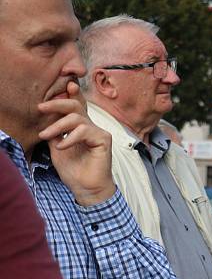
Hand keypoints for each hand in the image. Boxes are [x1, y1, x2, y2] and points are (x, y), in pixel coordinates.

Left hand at [37, 82, 114, 206]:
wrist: (86, 188)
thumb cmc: (74, 170)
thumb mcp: (57, 148)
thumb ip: (55, 133)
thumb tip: (47, 119)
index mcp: (80, 127)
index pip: (75, 106)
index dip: (68, 95)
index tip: (56, 90)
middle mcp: (90, 126)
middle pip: (76, 105)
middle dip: (58, 103)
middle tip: (41, 107)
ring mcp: (98, 132)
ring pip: (77, 118)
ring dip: (58, 125)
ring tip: (45, 135)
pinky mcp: (104, 140)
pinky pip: (84, 131)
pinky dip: (70, 138)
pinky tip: (62, 147)